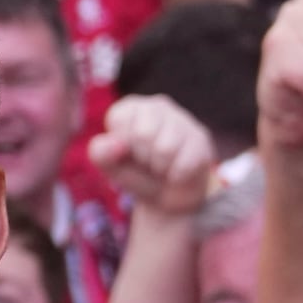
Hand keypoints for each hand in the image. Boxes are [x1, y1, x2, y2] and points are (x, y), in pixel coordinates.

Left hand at [86, 93, 218, 218]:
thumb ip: (101, 153)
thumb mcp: (111, 167)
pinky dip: (176, 175)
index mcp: (130, 107)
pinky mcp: (201, 138)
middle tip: (147, 163)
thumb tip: (115, 142)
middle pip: (144, 134)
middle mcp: (157, 105)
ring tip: (162, 166)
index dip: (121, 148)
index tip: (128, 154)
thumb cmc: (136, 174)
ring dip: (160, 167)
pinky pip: (184, 162)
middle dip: (143, 158)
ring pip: (166, 148)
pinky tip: (176, 172)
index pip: (119, 122)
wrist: (167, 197)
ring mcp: (183, 119)